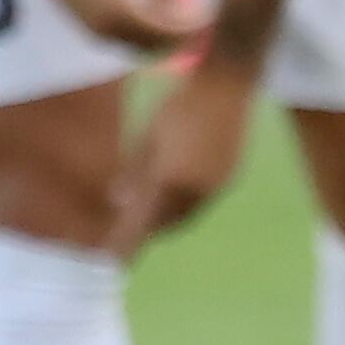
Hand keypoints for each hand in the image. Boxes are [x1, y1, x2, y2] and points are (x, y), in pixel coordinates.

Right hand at [38, 0, 208, 54]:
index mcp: (123, 14)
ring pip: (141, 49)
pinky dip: (146, 37)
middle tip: (198, 22)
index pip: (168, 34)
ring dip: (163, 40)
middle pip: (156, 48)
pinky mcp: (91, 31)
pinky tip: (156, 20)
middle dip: (180, 39)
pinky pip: (126, 43)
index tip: (208, 17)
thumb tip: (188, 9)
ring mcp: (98, 35)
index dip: (191, 29)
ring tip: (181, 20)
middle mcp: (110, 32)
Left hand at [110, 61, 256, 250]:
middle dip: (149, 233)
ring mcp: (218, 184)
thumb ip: (135, 172)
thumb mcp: (150, 137)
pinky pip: (203, 202)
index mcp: (173, 179)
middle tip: (128, 238)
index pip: (145, 221)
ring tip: (149, 220)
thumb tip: (118, 200)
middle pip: (169, 223)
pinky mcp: (229, 177)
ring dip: (169, 220)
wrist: (228, 84)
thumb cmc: (181, 104)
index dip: (129, 241)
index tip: (114, 260)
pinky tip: (175, 197)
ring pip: (188, 214)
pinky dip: (185, 206)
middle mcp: (198, 190)